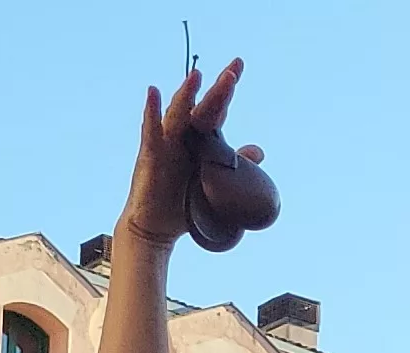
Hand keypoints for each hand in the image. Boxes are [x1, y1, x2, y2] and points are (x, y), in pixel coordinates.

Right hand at [120, 63, 252, 247]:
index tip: (238, 65)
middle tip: (232, 71)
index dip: (225, 90)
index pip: (215, 110)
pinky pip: (151, 132)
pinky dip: (152, 111)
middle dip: (215, 89)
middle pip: (199, 108)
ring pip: (177, 114)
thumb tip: (259, 151)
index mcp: (198, 143)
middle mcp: (181, 138)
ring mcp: (164, 145)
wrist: (156, 230)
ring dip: (187, 94)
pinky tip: (154, 92)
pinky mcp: (150, 158)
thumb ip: (233, 165)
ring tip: (198, 76)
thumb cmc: (183, 206)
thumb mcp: (215, 185)